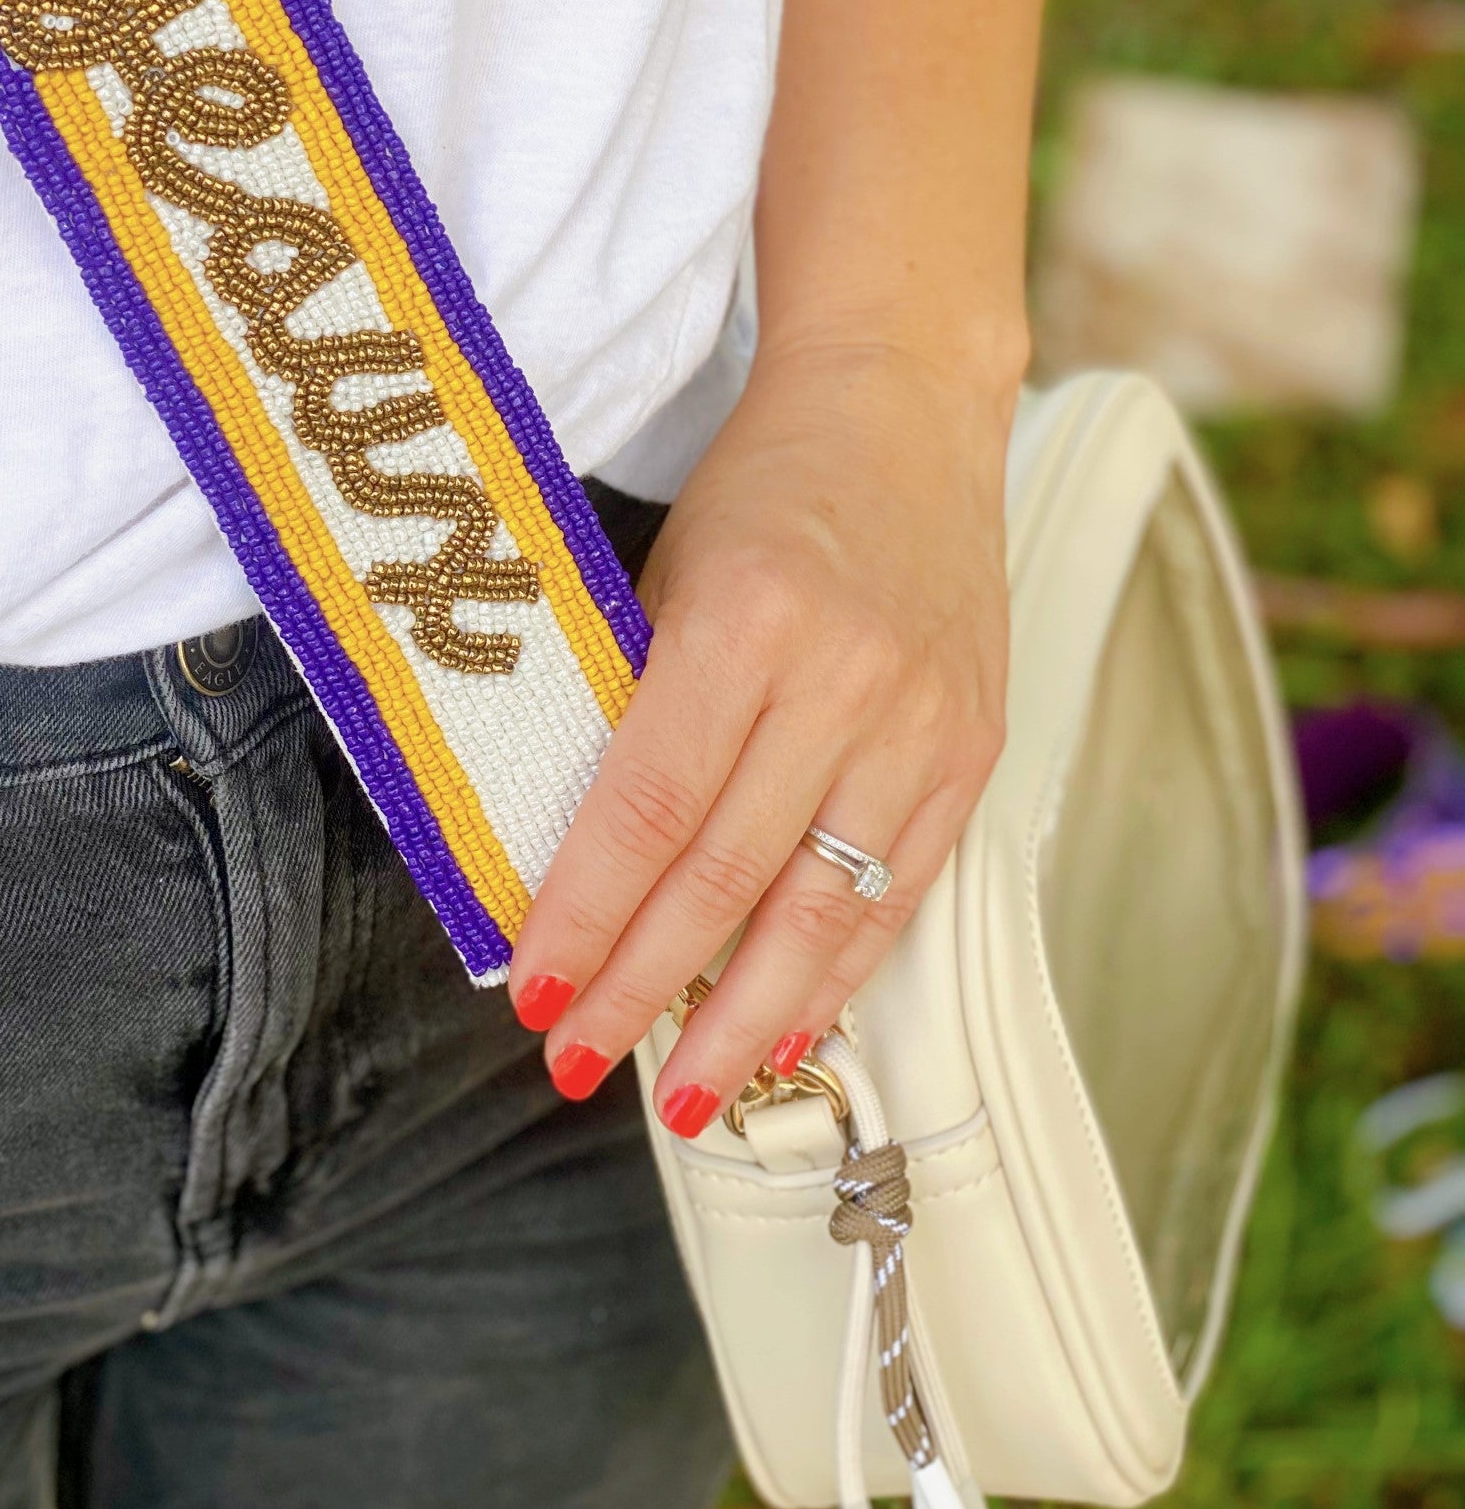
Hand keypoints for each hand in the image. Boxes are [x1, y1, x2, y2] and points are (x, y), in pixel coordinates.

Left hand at [509, 341, 1014, 1132]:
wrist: (905, 406)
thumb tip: (571, 862)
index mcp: (750, 620)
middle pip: (730, 877)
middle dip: (646, 989)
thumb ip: (632, 705)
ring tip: (684, 1102)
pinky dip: (840, 974)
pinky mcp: (972, 748)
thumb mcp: (667, 569)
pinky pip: (901, 890)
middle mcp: (848, 678)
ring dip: (745, 1020)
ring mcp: (924, 721)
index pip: (652, 806)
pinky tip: (787, 1033)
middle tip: (579, 1063)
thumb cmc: (764, 484)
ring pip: (826, 910)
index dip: (589, 913)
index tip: (534, 990)